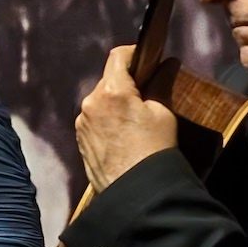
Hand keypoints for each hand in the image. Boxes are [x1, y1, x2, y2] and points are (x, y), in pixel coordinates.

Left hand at [75, 45, 177, 190]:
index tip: (145, 57)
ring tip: (133, 120)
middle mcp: (90, 103)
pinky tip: (122, 135)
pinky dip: (106, 120)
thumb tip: (168, 64)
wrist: (138, 193)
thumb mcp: (163, 114)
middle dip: (124, 82)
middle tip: (145, 93)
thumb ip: (160, 84)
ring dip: (114, 103)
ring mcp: (82, 122)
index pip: (117, 56)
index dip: (133, 53)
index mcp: (111, 91)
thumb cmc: (154, 151)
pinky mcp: (79, 139)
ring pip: (99, 100)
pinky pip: (93, 119)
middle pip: (107, 80)